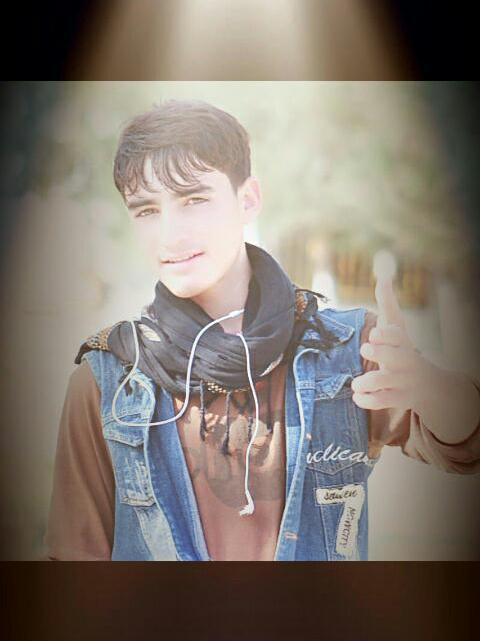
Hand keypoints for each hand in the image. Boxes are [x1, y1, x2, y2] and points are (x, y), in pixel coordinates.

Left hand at [351, 276, 430, 413]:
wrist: (427, 385)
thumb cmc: (402, 348)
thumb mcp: (397, 325)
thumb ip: (388, 302)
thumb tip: (383, 273)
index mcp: (402, 342)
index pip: (397, 335)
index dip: (386, 334)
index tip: (374, 333)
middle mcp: (404, 361)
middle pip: (396, 357)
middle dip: (380, 352)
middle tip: (365, 349)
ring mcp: (402, 381)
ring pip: (386, 382)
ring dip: (368, 381)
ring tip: (357, 382)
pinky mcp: (397, 399)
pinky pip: (381, 402)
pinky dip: (367, 400)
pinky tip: (358, 395)